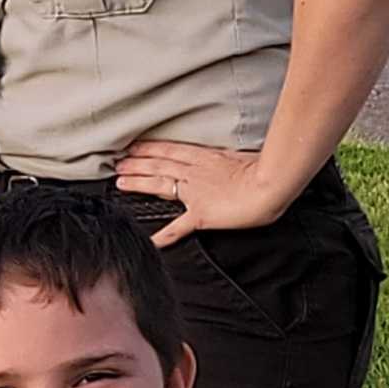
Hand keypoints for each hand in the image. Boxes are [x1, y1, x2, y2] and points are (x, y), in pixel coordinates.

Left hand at [114, 142, 290, 246]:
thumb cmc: (265, 168)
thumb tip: (227, 158)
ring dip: (138, 182)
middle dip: (136, 163)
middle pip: (158, 164)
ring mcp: (195, 193)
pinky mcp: (201, 214)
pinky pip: (178, 228)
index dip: (149, 148)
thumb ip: (227, 159)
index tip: (134, 146)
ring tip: (120, 182)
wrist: (271, 184)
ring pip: (160, 184)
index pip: (170, 150)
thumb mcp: (242, 155)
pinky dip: (162, 236)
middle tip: (117, 162)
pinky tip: (148, 241)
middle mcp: (194, 172)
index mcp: (205, 158)